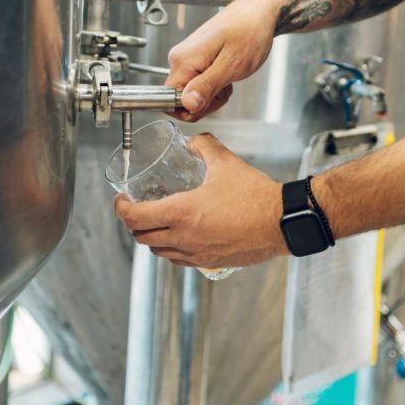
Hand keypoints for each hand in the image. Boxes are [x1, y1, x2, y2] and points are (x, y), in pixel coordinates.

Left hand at [113, 133, 287, 267]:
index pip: (135, 217)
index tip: (122, 200)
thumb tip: (193, 141)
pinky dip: (172, 250)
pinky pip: (180, 260)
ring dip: (152, 238)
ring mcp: (197, 254)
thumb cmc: (255, 196)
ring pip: (160, 252)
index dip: (122, 209)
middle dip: (134, 224)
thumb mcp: (225, 163)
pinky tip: (181, 237)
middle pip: (142, 238)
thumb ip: (204, 146)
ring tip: (157, 223)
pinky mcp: (211, 263)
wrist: (282, 222)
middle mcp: (184, 238)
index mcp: (181, 213)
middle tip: (136, 210)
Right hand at [166, 0, 283, 119]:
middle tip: (225, 87)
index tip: (211, 101)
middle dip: (205, 102)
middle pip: (181, 100)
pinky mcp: (196, 60)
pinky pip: (198, 84)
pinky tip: (227, 74)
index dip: (190, 108)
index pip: (169, 100)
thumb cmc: (249, 32)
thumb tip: (187, 104)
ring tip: (229, 77)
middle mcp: (180, 59)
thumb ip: (207, 87)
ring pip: (192, 94)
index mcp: (183, 61)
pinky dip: (215, 85)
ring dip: (212, 94)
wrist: (258, 12)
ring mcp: (187, 59)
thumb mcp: (231, 65)